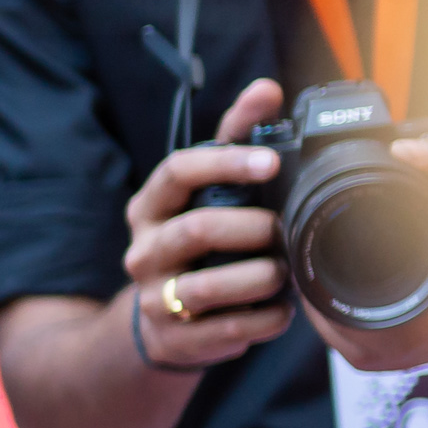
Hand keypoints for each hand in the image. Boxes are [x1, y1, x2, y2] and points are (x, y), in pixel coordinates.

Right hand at [114, 74, 293, 372]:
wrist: (160, 321)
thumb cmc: (196, 242)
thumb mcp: (205, 191)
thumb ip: (234, 140)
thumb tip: (266, 88)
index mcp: (151, 207)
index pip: (177, 172)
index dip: (225, 163)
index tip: (271, 162)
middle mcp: (144, 250)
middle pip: (195, 230)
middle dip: (250, 229)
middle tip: (282, 230)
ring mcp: (154, 297)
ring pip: (206, 286)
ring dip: (259, 277)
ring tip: (283, 272)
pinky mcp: (174, 338)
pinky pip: (226, 330)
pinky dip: (264, 319)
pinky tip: (282, 309)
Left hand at [323, 130, 427, 375]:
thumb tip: (405, 149)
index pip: (383, 336)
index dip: (334, 321)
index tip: (308, 289)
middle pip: (373, 355)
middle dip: (330, 327)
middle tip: (304, 289)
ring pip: (386, 360)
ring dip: (348, 336)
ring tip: (320, 298)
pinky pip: (404, 354)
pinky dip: (373, 338)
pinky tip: (354, 311)